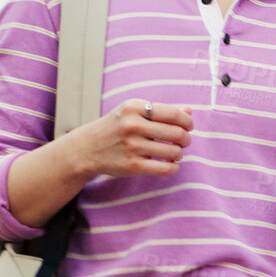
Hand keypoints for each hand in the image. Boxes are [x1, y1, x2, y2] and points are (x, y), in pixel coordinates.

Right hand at [68, 100, 192, 178]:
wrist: (86, 148)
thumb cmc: (117, 127)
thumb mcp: (134, 112)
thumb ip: (162, 110)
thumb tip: (189, 111)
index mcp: (134, 107)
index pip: (174, 114)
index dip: (188, 122)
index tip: (188, 126)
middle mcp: (132, 126)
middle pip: (178, 133)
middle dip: (186, 139)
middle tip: (183, 141)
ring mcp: (132, 146)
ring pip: (175, 152)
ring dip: (179, 153)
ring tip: (173, 152)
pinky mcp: (132, 166)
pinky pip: (167, 168)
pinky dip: (174, 167)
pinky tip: (169, 163)